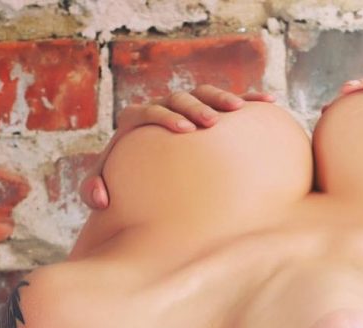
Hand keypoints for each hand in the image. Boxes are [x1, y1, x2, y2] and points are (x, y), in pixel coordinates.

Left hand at [80, 85, 276, 209]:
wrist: (144, 172)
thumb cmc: (126, 181)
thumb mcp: (104, 186)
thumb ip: (93, 190)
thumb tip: (100, 199)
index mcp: (137, 121)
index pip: (148, 111)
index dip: (164, 117)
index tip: (182, 130)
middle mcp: (163, 108)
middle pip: (178, 98)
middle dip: (195, 107)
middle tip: (211, 123)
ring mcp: (188, 107)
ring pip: (204, 93)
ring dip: (222, 98)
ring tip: (239, 111)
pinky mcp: (210, 112)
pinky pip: (230, 102)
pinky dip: (250, 99)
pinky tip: (269, 101)